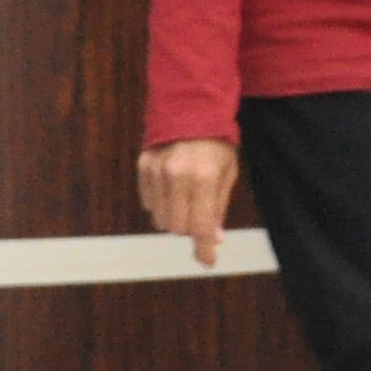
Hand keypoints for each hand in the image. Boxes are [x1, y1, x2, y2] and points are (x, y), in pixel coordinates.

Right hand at [139, 137, 241, 266]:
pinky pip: (149, 203)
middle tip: (199, 217)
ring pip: (160, 219)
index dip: (205, 248)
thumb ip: (218, 207)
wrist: (191, 108)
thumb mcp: (227, 173)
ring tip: (185, 200)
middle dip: (190, 229)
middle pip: (177, 227)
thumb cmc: (216, 143)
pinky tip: (171, 189)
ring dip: (174, 218)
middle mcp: (177, 175)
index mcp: (204, 177)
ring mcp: (157, 171)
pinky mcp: (143, 167)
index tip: (207, 262)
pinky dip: (160, 204)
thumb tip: (215, 240)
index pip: (202, 225)